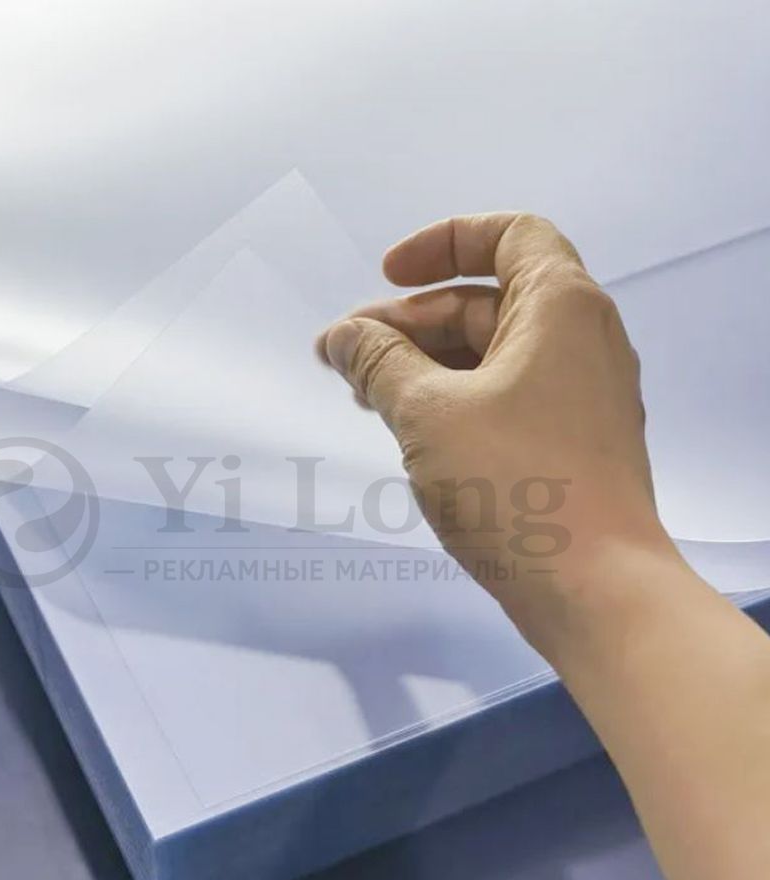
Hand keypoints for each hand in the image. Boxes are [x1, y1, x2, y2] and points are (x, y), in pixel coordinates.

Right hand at [317, 212, 677, 655]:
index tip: (387, 274)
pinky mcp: (571, 443)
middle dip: (410, 321)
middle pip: (487, 301)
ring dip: (425, 365)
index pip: (509, 234)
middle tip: (344, 358)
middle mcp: (581, 339)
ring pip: (491, 355)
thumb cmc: (514, 483)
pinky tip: (408, 430)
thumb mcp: (429, 413)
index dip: (442, 242)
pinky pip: (507, 397)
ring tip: (364, 396)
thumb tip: (340, 335)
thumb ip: (379, 363)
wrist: (595, 588)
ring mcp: (580, 395)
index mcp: (561, 306)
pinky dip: (456, 400)